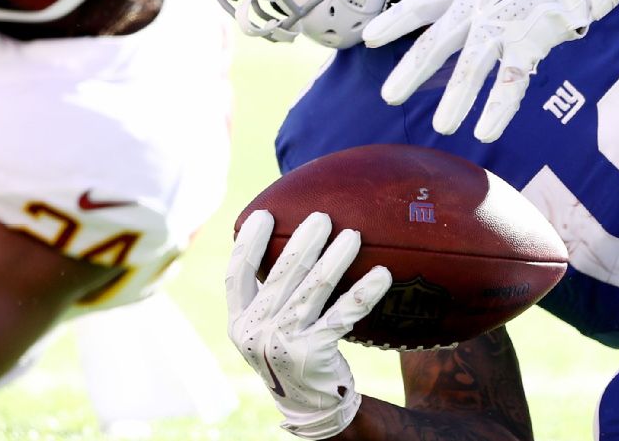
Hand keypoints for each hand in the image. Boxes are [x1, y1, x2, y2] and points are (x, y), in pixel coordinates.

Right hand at [226, 211, 392, 439]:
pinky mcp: (313, 354)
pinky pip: (343, 315)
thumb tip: (288, 242)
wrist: (310, 404)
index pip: (237, 276)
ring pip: (313, 291)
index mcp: (240, 322)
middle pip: (281, 276)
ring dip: (335, 259)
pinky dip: (364, 292)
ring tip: (353, 235)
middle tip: (322, 217)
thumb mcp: (267, 328)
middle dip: (303, 242)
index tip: (264, 214)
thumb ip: (268, 296)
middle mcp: (256, 332)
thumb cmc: (291, 351)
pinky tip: (382, 274)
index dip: (248, 243)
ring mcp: (283, 344)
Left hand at [362, 0, 618, 142]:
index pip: (422, 4)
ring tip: (442, 126)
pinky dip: (498, 107)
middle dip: (412, 70)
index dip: (395, 20)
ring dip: (457, 97)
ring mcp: (505, 23)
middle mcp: (479, 5)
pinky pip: (512, 80)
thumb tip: (432, 43)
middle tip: (390, 97)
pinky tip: (485, 131)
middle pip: (438, 40)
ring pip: (474, 65)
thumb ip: (462, 11)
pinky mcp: (532, 40)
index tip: (369, 38)